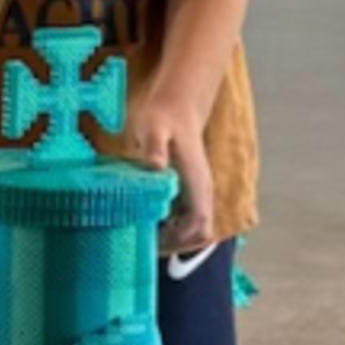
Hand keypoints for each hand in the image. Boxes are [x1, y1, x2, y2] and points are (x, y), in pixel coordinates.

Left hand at [121, 87, 217, 259]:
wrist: (177, 103)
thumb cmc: (163, 116)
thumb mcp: (153, 128)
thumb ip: (154, 147)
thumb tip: (156, 166)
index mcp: (197, 182)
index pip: (199, 224)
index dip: (178, 237)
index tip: (152, 237)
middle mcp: (202, 190)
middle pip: (198, 232)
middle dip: (175, 241)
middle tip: (143, 235)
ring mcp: (198, 190)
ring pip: (193, 227)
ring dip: (172, 234)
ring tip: (142, 226)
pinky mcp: (190, 189)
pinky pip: (186, 217)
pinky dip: (170, 224)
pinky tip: (147, 214)